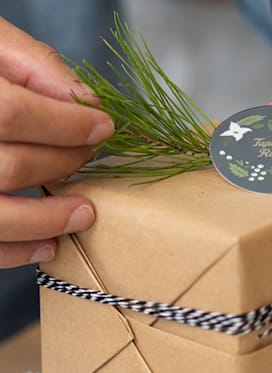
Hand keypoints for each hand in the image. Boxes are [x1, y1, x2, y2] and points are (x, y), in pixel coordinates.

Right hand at [0, 18, 113, 267]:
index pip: (15, 114)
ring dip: (49, 220)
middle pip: (12, 166)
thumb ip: (36, 65)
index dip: (69, 124)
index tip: (103, 127)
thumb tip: (87, 100)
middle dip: (64, 163)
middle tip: (88, 155)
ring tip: (85, 212)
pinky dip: (17, 251)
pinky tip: (49, 244)